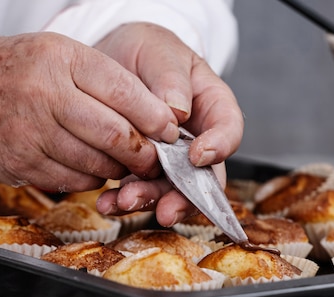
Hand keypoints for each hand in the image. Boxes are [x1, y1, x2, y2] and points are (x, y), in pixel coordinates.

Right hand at [0, 32, 179, 191]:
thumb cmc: (5, 69)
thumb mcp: (52, 53)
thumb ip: (98, 79)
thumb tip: (150, 115)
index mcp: (59, 59)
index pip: (124, 92)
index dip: (156, 117)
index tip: (170, 130)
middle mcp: (45, 96)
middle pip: (115, 135)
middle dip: (145, 153)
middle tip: (156, 158)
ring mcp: (30, 135)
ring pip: (96, 164)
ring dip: (118, 169)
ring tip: (124, 163)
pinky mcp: (20, 165)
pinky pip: (71, 181)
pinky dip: (90, 178)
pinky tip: (91, 168)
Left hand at [94, 23, 243, 225]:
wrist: (111, 62)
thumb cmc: (145, 52)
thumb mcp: (159, 51)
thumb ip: (170, 78)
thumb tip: (177, 112)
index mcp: (212, 106)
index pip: (228, 129)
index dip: (219, 147)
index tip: (197, 156)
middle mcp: (196, 140)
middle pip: (201, 176)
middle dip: (182, 196)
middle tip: (164, 209)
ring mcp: (169, 160)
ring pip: (168, 190)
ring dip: (148, 201)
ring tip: (123, 202)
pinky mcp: (140, 170)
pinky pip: (136, 190)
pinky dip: (121, 200)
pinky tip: (105, 203)